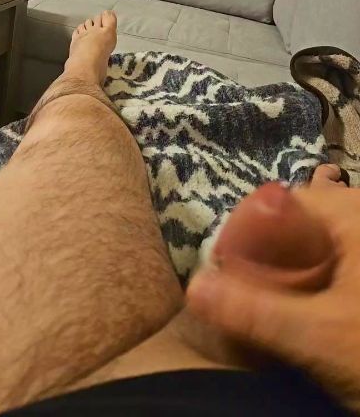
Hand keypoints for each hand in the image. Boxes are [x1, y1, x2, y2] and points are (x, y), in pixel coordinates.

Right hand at [187, 166, 359, 411]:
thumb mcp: (321, 336)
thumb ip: (255, 312)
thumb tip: (193, 289)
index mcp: (354, 215)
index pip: (284, 201)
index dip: (247, 230)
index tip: (223, 265)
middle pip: (299, 225)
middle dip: (264, 257)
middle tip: (239, 291)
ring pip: (317, 249)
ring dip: (285, 275)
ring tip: (263, 307)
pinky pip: (336, 267)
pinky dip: (312, 287)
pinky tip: (300, 315)